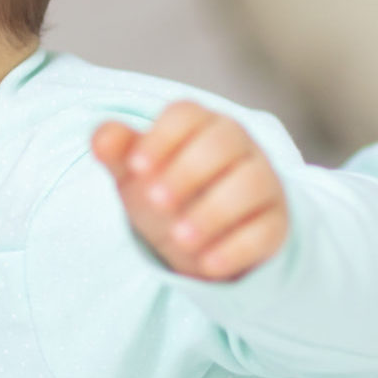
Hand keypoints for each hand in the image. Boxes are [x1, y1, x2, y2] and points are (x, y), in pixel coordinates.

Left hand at [92, 101, 288, 281]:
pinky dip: (236, 248)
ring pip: (251, 183)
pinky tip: (206, 264)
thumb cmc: (167, 192)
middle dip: (187, 171)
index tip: (136, 168)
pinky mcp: (276, 224)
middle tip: (156, 202)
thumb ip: (119, 152)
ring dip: (213, 211)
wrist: (203, 240)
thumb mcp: (138, 175)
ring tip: (180, 238)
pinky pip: (267, 230)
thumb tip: (102, 138)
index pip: (187, 114)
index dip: (161, 138)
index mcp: (201, 125)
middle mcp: (239, 147)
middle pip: (224, 141)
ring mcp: (264, 183)